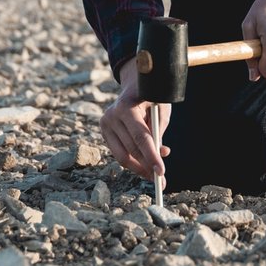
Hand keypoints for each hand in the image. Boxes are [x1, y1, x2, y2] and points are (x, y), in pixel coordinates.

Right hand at [100, 56, 170, 180]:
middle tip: (162, 180)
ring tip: (155, 175)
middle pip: (131, 149)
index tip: (161, 172)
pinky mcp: (104, 132)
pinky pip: (120, 153)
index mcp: (126, 106)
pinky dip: (134, 161)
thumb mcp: (160, 109)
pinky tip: (145, 164)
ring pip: (123, 156)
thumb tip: (158, 154)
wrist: (133, 86)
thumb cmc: (151, 96)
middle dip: (148, 166)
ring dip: (140, 167)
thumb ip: (158, 130)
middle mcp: (111, 116)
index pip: (140, 137)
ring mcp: (105, 124)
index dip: (151, 156)